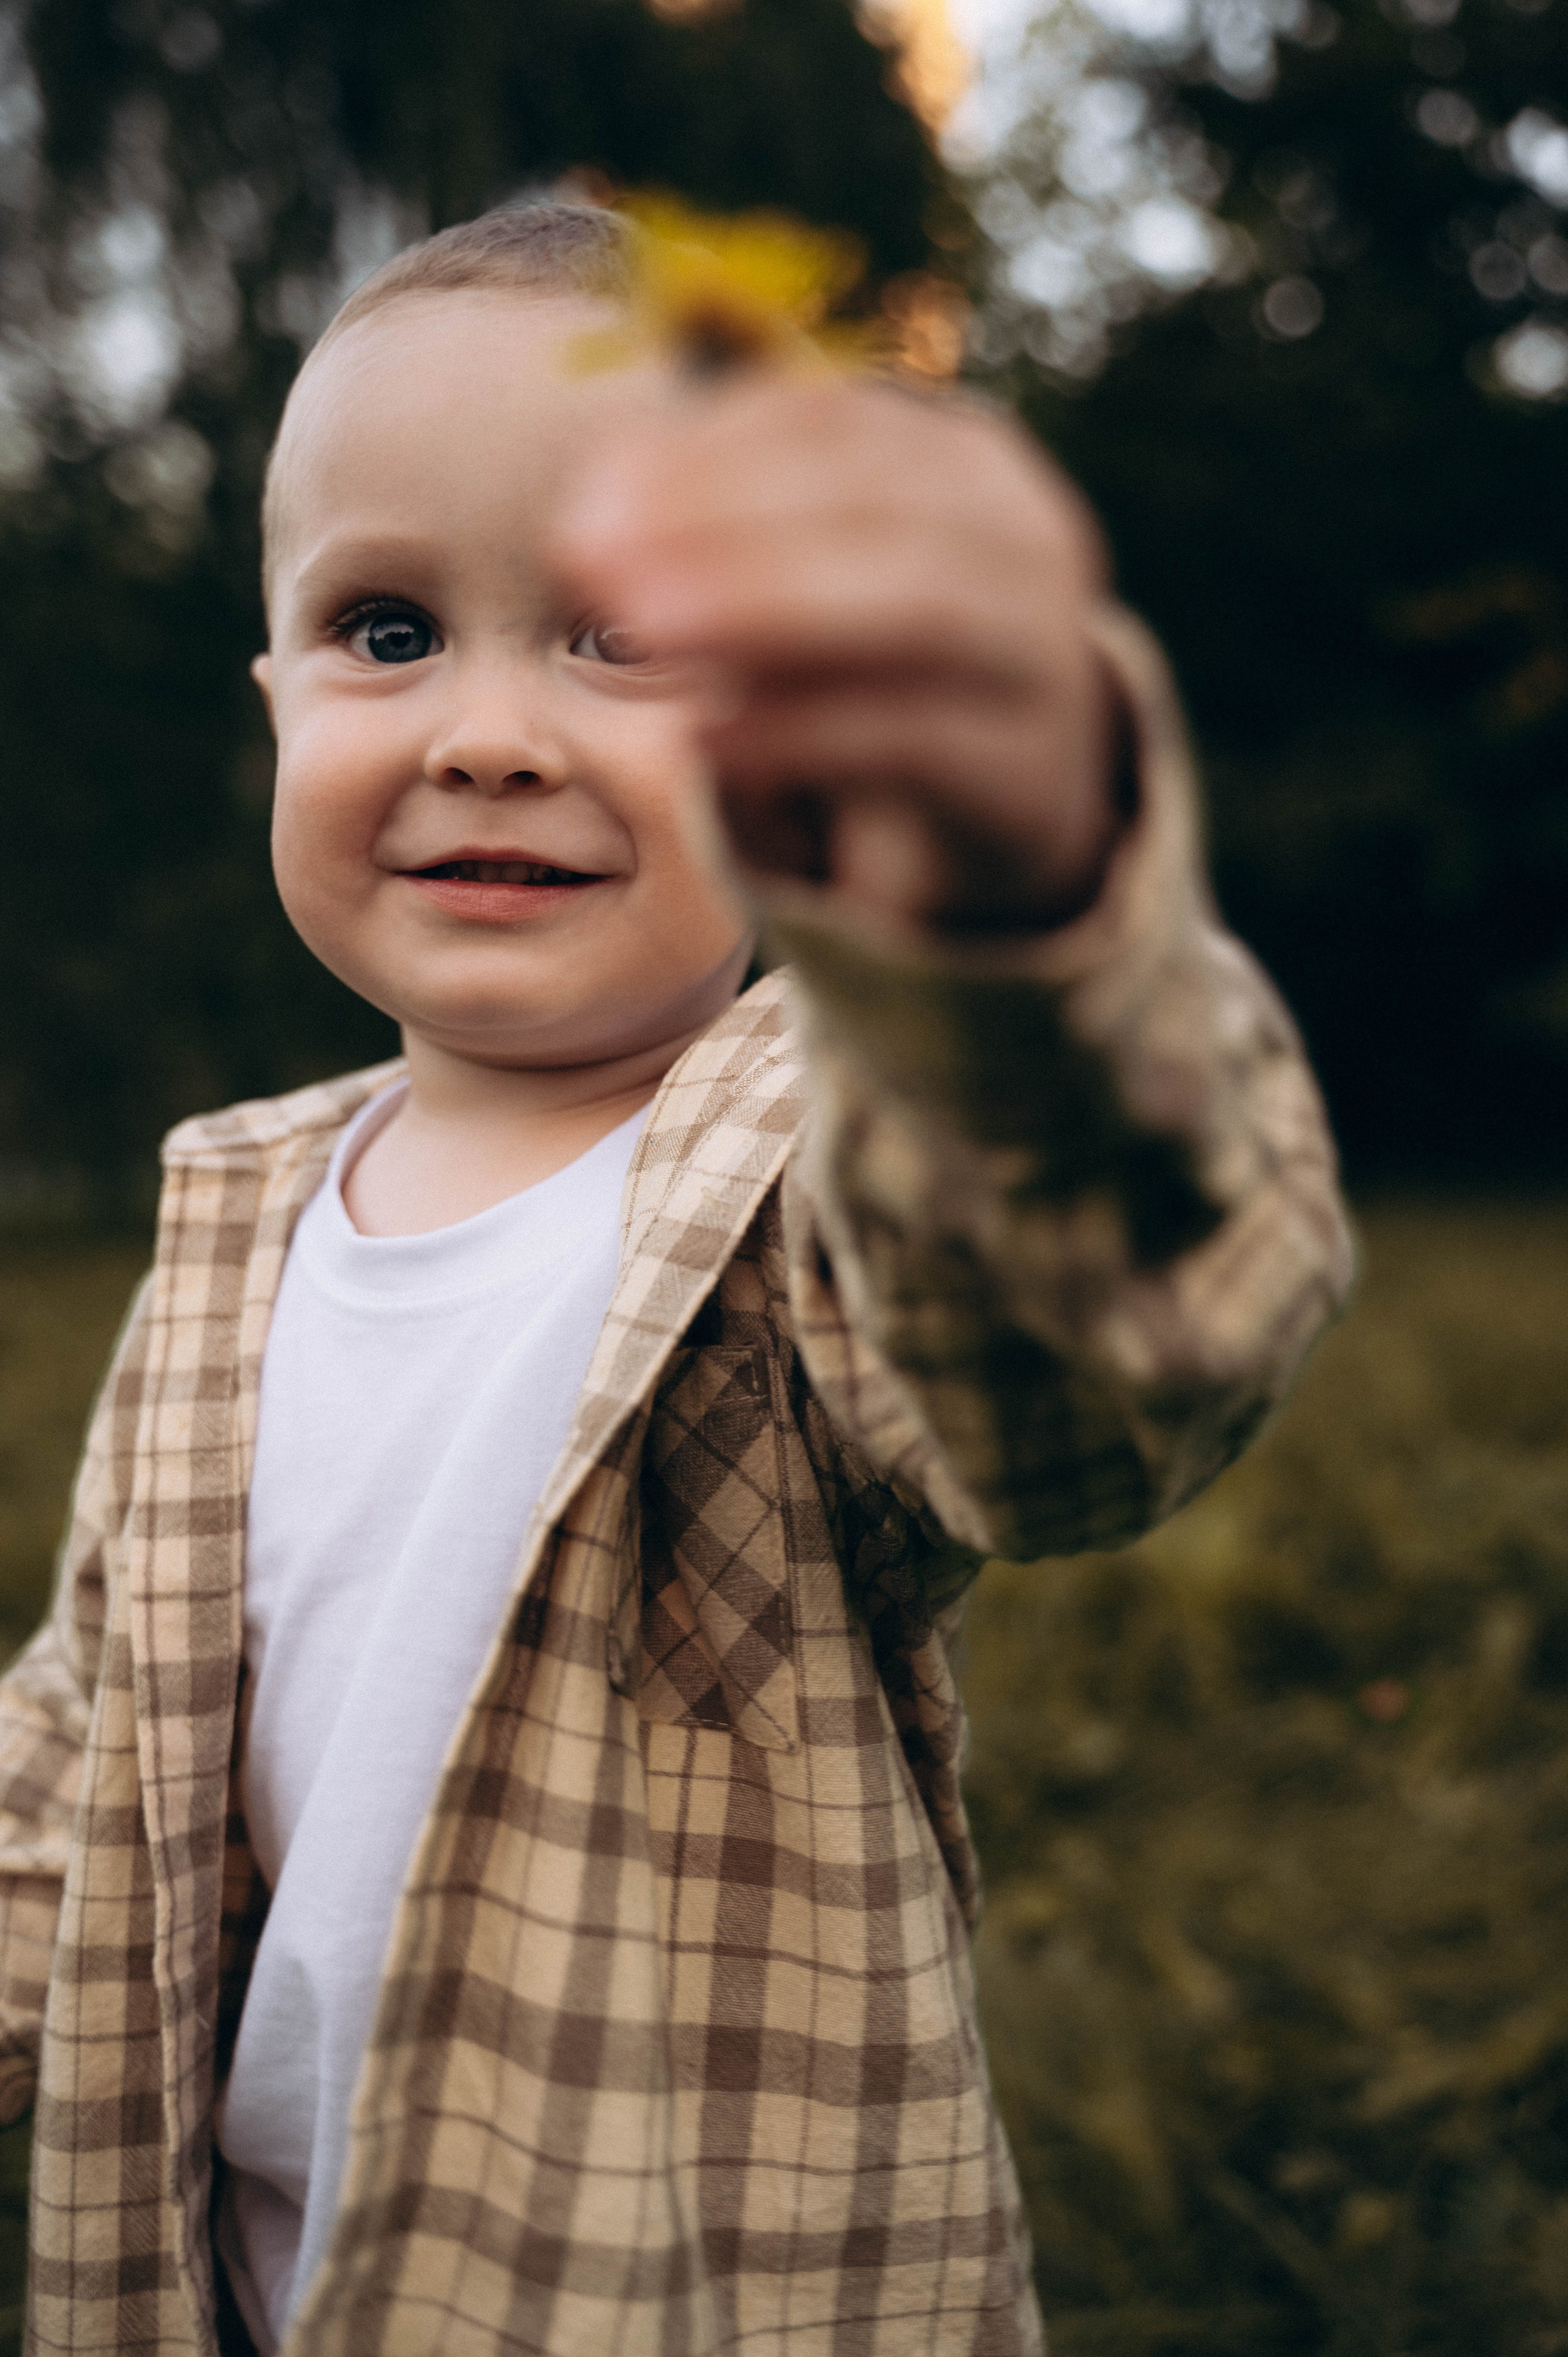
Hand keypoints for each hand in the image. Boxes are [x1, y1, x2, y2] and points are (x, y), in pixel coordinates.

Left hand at [555, 371, 1122, 933]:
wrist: (1025, 789)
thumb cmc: (886, 664)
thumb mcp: (812, 583)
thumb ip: (720, 540)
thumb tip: (588, 534)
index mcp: (960, 458)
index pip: (830, 421)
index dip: (704, 453)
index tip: (584, 503)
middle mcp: (1018, 534)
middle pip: (878, 499)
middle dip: (725, 521)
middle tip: (590, 559)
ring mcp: (1040, 648)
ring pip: (919, 602)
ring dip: (769, 604)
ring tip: (646, 629)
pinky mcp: (1024, 766)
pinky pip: (915, 738)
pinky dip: (804, 733)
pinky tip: (707, 743)